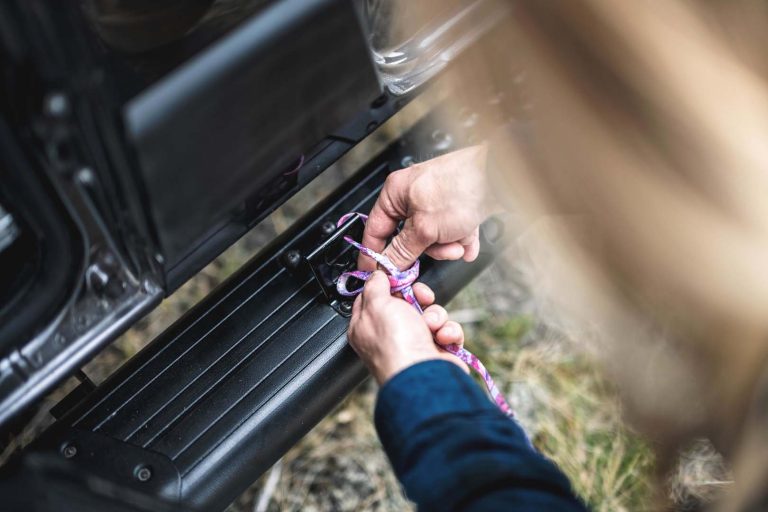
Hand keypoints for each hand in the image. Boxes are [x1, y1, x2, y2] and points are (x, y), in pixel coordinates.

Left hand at [347, 271, 466, 384]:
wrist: (425, 375)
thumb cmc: (396, 345)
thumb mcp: (377, 304)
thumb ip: (375, 285)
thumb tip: (376, 275)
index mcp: (367, 325)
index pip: (374, 297)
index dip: (389, 285)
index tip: (399, 279)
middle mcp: (390, 335)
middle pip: (407, 302)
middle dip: (419, 298)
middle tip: (421, 299)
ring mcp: (414, 343)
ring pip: (431, 314)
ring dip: (436, 316)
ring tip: (432, 327)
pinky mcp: (437, 351)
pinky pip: (447, 330)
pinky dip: (449, 332)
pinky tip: (443, 338)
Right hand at [359, 145, 495, 270]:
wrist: (500, 177)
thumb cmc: (461, 187)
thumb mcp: (425, 229)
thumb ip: (403, 251)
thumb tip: (387, 268)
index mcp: (396, 193)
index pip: (375, 229)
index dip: (375, 254)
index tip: (378, 273)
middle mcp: (413, 196)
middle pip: (408, 238)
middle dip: (428, 248)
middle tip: (439, 249)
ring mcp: (437, 202)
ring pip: (433, 238)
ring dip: (448, 245)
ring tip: (459, 241)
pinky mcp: (457, 207)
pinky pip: (452, 233)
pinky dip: (461, 240)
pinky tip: (469, 242)